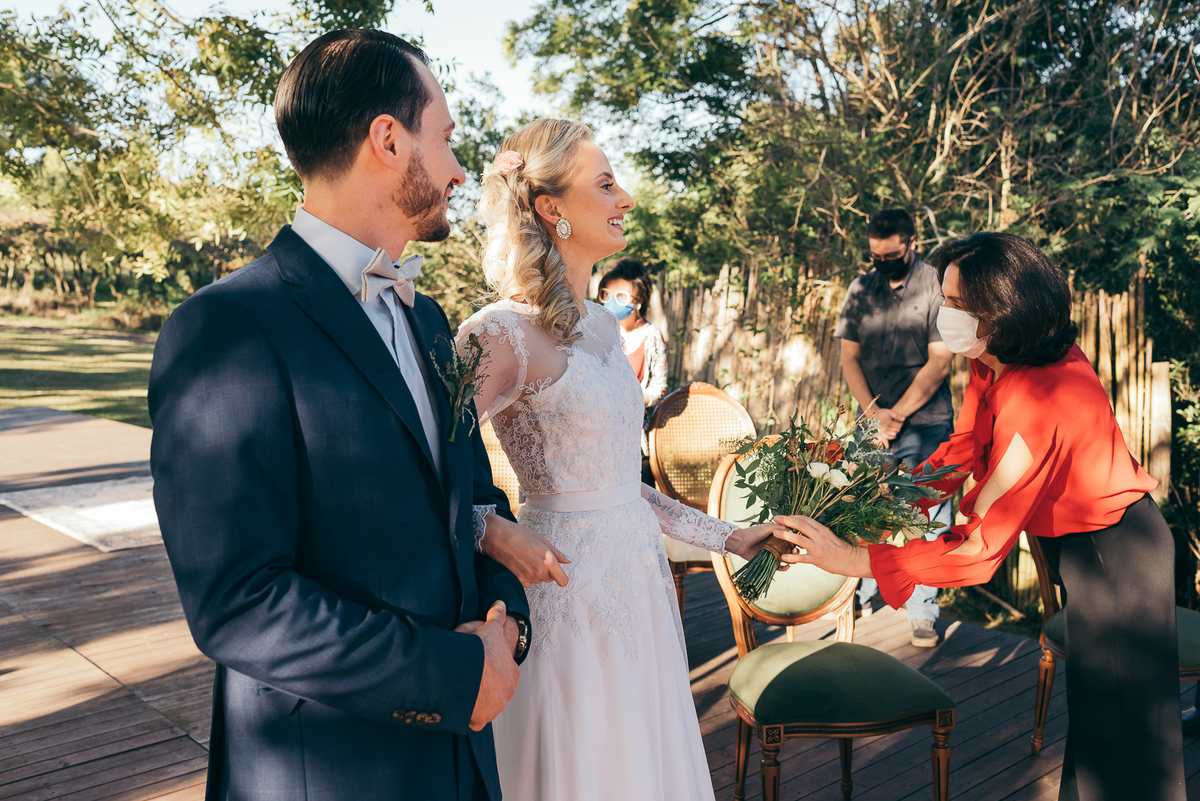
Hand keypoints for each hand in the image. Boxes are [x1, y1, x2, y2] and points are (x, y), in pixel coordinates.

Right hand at [456, 601, 519, 731]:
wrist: (469, 670)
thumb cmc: (481, 650)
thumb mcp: (490, 628)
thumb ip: (496, 616)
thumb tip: (501, 603)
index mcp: (512, 673)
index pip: (503, 673)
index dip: (491, 667)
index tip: (479, 664)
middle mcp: (507, 693)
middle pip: (496, 690)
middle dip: (486, 686)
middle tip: (470, 677)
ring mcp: (495, 708)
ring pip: (487, 706)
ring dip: (478, 701)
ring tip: (463, 691)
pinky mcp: (481, 719)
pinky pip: (476, 720)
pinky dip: (470, 716)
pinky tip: (461, 707)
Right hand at [481, 514, 570, 587]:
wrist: (497, 537)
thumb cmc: (518, 535)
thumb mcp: (541, 540)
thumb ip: (556, 553)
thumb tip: (567, 560)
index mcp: (548, 560)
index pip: (563, 580)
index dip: (561, 577)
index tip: (558, 573)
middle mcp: (539, 571)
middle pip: (550, 579)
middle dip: (547, 571)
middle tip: (537, 558)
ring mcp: (528, 578)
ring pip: (538, 580)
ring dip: (536, 573)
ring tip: (526, 558)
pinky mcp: (518, 581)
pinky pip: (528, 583)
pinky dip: (526, 576)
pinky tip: (520, 564)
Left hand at [724, 522, 793, 560]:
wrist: (741, 542)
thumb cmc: (753, 532)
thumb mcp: (768, 527)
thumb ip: (780, 528)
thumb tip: (793, 532)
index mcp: (777, 537)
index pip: (790, 540)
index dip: (796, 542)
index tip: (799, 544)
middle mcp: (776, 545)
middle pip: (789, 550)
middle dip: (795, 552)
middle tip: (795, 552)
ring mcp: (772, 554)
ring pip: (785, 559)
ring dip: (791, 560)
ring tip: (792, 560)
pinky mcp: (767, 562)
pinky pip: (778, 566)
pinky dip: (783, 568)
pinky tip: (786, 566)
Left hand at [774, 515, 873, 577]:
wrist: (850, 560)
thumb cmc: (839, 548)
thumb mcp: (829, 535)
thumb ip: (816, 531)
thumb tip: (803, 526)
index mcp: (822, 529)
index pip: (805, 519)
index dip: (792, 517)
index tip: (783, 516)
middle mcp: (819, 536)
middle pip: (800, 525)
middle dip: (786, 521)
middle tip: (775, 519)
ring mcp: (818, 548)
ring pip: (799, 539)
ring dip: (785, 535)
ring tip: (775, 533)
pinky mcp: (817, 560)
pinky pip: (801, 558)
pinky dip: (791, 557)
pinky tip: (782, 556)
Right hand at [874, 408, 904, 440]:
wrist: (874, 415)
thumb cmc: (883, 413)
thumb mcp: (890, 412)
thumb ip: (897, 416)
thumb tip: (904, 419)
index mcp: (888, 423)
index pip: (899, 426)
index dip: (901, 423)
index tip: (901, 421)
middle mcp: (885, 429)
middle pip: (897, 430)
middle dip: (899, 427)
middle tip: (898, 423)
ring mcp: (883, 432)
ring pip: (894, 434)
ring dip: (896, 431)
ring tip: (895, 427)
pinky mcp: (881, 434)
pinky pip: (888, 437)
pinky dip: (892, 436)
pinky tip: (894, 435)